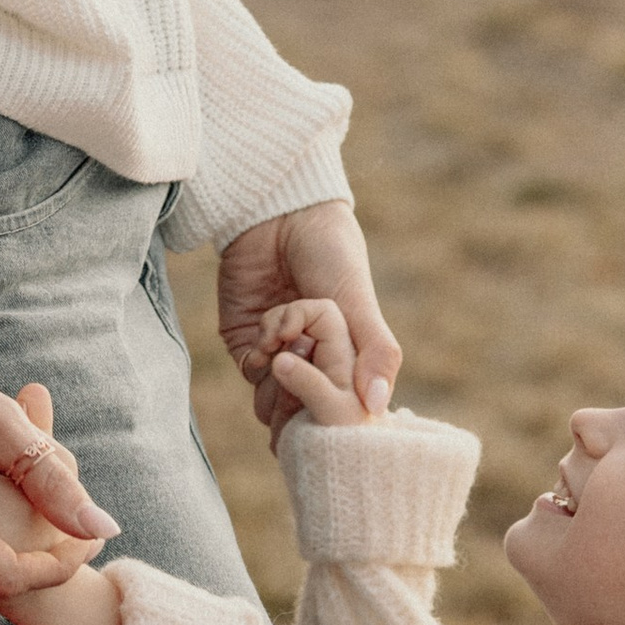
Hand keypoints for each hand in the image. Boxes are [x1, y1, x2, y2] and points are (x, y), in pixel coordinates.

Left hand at [217, 204, 400, 432]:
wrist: (280, 216)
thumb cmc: (330, 252)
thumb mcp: (358, 302)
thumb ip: (375, 351)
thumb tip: (377, 405)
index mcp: (350, 355)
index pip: (345, 403)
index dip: (339, 406)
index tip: (340, 394)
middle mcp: (314, 361)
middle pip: (307, 408)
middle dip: (306, 391)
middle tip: (308, 353)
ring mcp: (279, 355)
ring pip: (276, 398)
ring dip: (281, 374)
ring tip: (290, 336)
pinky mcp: (247, 344)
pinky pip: (252, 374)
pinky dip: (260, 361)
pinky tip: (269, 333)